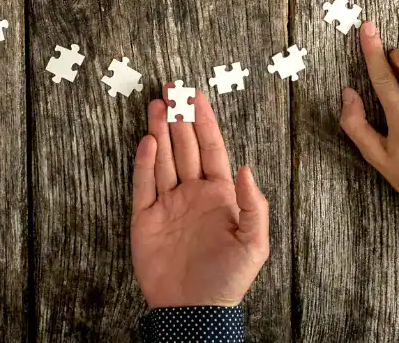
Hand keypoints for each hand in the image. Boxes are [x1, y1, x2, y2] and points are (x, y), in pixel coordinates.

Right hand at [130, 90, 269, 308]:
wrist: (192, 310)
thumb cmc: (227, 280)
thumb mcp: (254, 244)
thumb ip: (254, 206)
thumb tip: (247, 168)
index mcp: (220, 196)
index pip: (211, 149)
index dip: (204, 121)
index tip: (196, 95)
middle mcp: (193, 194)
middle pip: (184, 146)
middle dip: (178, 116)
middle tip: (171, 88)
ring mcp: (168, 204)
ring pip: (163, 158)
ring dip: (160, 130)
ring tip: (156, 104)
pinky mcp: (145, 218)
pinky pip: (144, 184)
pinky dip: (144, 162)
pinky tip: (147, 141)